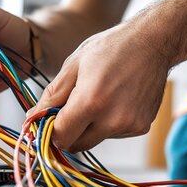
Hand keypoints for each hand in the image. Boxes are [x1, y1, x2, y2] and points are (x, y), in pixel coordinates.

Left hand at [27, 22, 170, 151]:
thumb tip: (33, 117)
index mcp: (91, 101)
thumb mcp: (74, 64)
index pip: (60, 136)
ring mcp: (129, 125)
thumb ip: (52, 95)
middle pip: (77, 145)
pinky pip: (114, 134)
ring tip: (99, 95)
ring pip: (96, 139)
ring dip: (89, 126)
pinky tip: (116, 99)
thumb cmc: (112, 47)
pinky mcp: (141, 127)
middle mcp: (112, 119)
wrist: (154, 42)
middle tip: (70, 109)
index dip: (50, 131)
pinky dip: (108, 123)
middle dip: (68, 131)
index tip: (48, 121)